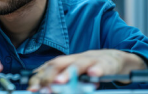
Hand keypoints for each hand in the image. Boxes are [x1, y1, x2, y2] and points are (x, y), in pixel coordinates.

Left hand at [27, 49, 146, 90]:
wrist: (115, 58)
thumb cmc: (91, 68)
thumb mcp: (73, 72)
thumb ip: (60, 79)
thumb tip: (43, 89)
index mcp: (66, 62)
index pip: (48, 67)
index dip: (39, 77)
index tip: (32, 88)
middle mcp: (75, 59)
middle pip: (59, 63)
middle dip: (49, 75)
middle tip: (42, 87)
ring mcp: (91, 60)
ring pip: (79, 64)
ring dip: (68, 73)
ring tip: (60, 81)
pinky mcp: (107, 64)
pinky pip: (102, 67)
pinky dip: (97, 70)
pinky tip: (93, 75)